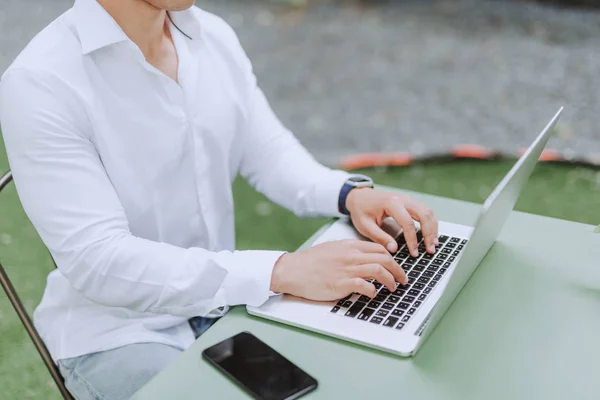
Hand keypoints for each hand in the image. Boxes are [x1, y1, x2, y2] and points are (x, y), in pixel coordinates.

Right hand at [270, 239, 407, 300]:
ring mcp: (346, 269)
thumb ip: (349, 252)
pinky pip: (365, 286)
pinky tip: (373, 294)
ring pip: (379, 270)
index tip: (396, 267)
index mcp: (349, 246)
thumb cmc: (310, 262)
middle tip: (403, 279)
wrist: (292, 270)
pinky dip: (374, 291)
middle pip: (384, 258)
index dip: (393, 259)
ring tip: (393, 288)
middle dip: (398, 270)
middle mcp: (351, 255)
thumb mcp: (333, 249)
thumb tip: (365, 259)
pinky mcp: (341, 284)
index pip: (379, 248)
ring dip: (391, 280)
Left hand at [346, 188, 438, 256]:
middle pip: (424, 214)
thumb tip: (394, 249)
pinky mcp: (409, 203)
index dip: (412, 239)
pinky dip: (430, 223)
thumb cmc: (361, 210)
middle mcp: (403, 199)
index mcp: (391, 203)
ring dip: (433, 228)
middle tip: (430, 250)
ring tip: (433, 244)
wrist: (359, 196)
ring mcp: (408, 200)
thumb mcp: (365, 226)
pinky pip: (425, 212)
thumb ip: (380, 237)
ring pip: (428, 212)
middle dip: (429, 233)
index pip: (407, 222)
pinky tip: (430, 235)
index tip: (414, 253)